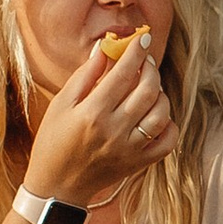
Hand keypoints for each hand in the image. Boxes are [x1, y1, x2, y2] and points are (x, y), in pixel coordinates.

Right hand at [19, 23, 175, 216]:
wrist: (57, 186)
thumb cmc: (53, 141)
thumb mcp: (61, 104)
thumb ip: (85, 75)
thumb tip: (104, 48)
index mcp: (93, 113)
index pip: (123, 74)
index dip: (136, 51)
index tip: (142, 37)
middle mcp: (115, 130)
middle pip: (148, 90)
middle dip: (151, 69)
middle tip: (145, 62)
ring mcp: (130, 149)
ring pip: (161, 113)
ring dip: (160, 94)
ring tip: (148, 87)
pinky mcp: (138, 163)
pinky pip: (167, 142)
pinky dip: (169, 124)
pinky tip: (157, 115)